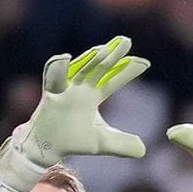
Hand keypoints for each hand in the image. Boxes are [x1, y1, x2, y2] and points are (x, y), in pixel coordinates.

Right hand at [0, 37, 151, 191]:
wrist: (47, 149)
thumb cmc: (71, 141)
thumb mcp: (101, 143)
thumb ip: (122, 144)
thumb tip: (143, 150)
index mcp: (92, 96)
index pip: (112, 80)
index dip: (127, 72)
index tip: (145, 63)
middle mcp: (80, 89)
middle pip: (98, 69)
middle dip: (112, 55)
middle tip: (126, 41)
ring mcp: (65, 90)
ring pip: (79, 71)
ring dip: (90, 60)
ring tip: (104, 49)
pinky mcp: (50, 96)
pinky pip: (53, 80)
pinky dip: (57, 69)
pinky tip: (64, 58)